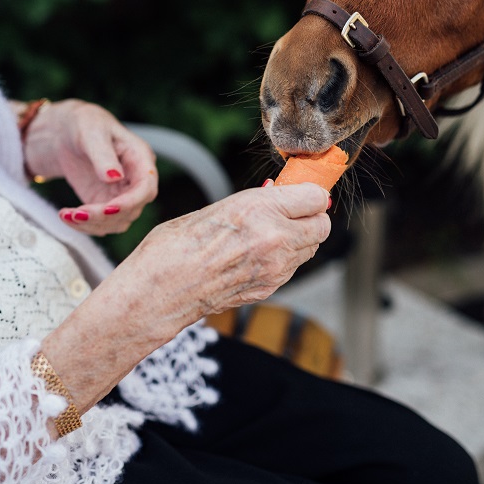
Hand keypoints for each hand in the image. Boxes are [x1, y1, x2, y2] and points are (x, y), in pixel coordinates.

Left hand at [22, 99, 157, 235]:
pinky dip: (84, 225)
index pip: (146, 187)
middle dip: (104, 216)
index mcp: (140, 158)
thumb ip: (103, 155)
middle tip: (77, 214)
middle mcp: (136, 180)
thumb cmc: (83, 124)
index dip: (130, 202)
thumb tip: (115, 178)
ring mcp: (121, 195)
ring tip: (66, 215)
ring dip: (93, 224)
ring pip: (117, 222)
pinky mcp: (105, 204)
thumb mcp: (91, 133)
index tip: (107, 209)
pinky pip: (101, 223)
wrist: (66, 133)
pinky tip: (65, 215)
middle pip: (132, 209)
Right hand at [113, 182, 330, 335]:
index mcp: (261, 210)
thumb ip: (256, 203)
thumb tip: (279, 195)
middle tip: (289, 212)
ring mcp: (275, 269)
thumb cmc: (175, 246)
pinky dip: (284, 259)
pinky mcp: (269, 288)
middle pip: (322, 225)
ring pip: (310, 249)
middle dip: (309, 217)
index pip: (316, 198)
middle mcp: (275, 239)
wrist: (161, 291)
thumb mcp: (217, 208)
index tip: (300, 192)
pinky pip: (292, 268)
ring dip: (298, 238)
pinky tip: (257, 254)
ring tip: (269, 233)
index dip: (309, 194)